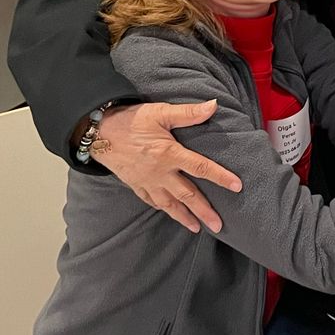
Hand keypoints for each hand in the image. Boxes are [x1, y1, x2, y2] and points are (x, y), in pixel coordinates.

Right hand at [86, 100, 238, 233]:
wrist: (97, 132)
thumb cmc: (129, 120)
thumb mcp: (160, 112)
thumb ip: (188, 113)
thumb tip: (214, 106)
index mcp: (169, 154)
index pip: (201, 168)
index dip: (220, 177)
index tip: (237, 187)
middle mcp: (160, 173)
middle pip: (188, 195)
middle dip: (204, 211)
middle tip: (219, 226)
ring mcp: (147, 181)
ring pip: (170, 204)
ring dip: (184, 217)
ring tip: (197, 228)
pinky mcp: (135, 184)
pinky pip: (152, 201)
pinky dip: (164, 209)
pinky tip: (170, 212)